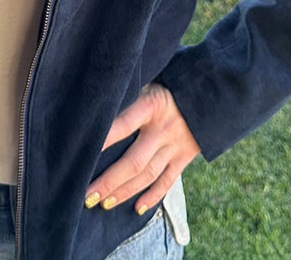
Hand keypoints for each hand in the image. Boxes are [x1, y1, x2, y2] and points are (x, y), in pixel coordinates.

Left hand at [84, 82, 200, 215]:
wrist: (207, 93)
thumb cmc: (167, 84)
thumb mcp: (148, 81)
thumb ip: (129, 96)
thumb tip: (97, 107)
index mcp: (151, 105)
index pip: (123, 125)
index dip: (104, 140)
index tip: (82, 154)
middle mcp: (164, 128)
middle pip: (134, 161)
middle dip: (109, 181)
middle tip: (87, 195)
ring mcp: (176, 145)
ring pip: (148, 175)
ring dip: (124, 192)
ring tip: (103, 203)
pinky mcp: (185, 157)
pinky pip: (168, 181)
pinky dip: (153, 196)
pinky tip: (137, 208)